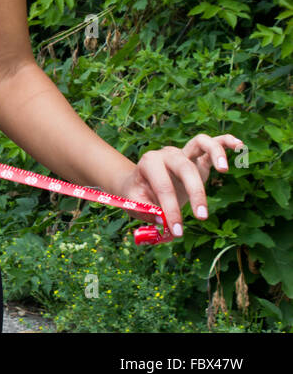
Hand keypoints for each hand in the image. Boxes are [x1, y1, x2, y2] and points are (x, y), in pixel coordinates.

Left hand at [114, 133, 244, 242]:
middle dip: (195, 193)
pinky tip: (240, 146)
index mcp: (149, 163)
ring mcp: (184, 152)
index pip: (163, 186)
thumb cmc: (138, 193)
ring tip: (224, 170)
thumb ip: (145, 211)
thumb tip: (162, 221)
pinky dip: (226, 142)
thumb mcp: (133, 202)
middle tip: (201, 217)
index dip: (171, 210)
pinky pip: (214, 143)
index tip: (177, 231)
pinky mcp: (198, 156)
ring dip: (214, 153)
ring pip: (200, 143)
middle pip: (185, 167)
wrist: (140, 182)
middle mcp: (167, 154)